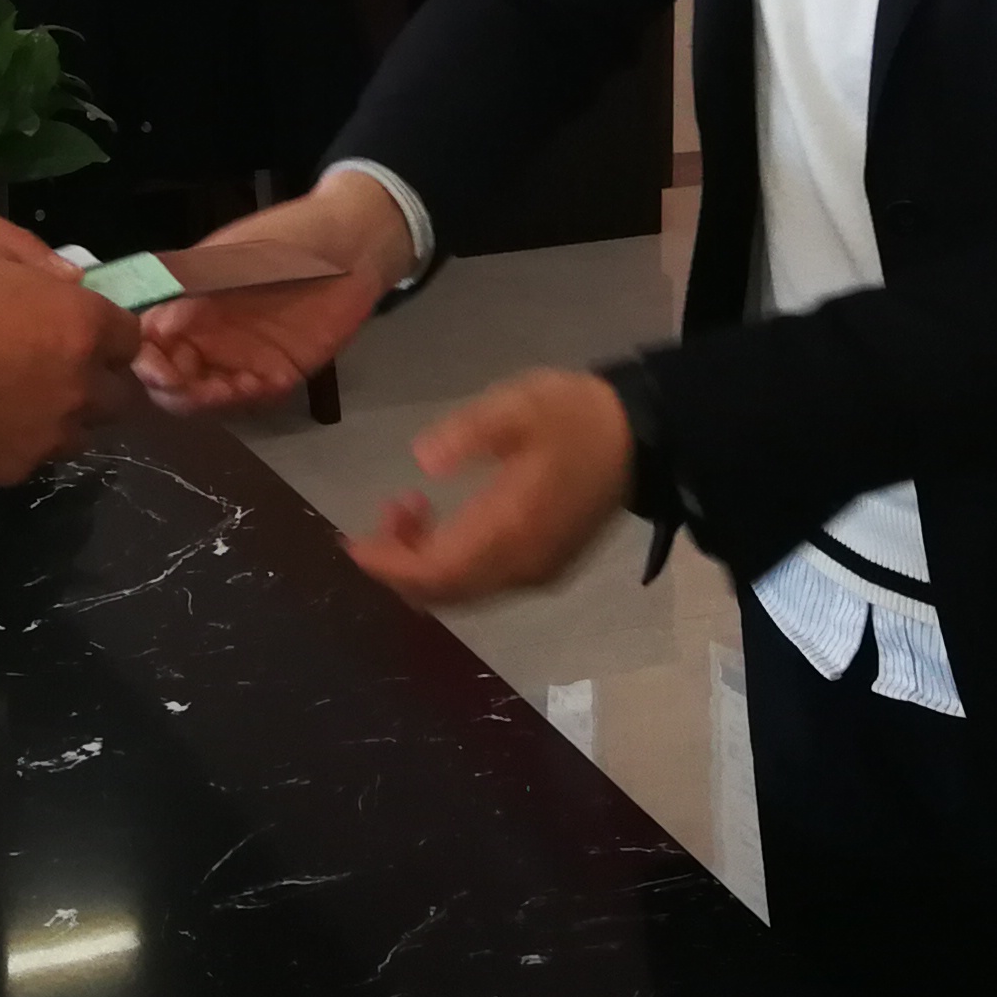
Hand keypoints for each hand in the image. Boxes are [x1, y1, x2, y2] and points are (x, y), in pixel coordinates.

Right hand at [0, 248, 142, 485]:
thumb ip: (41, 274)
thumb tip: (64, 288)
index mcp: (84, 326)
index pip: (130, 337)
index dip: (108, 333)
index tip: (85, 329)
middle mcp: (82, 386)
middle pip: (119, 393)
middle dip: (98, 381)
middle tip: (61, 369)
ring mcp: (53, 433)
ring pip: (82, 432)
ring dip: (66, 416)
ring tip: (26, 403)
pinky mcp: (20, 468)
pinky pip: (37, 456)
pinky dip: (25, 442)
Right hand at [132, 170, 412, 412]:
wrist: (353, 246)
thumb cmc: (289, 237)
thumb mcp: (235, 253)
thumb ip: (194, 284)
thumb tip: (150, 322)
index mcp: (189, 303)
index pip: (148, 341)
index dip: (142, 358)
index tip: (150, 366)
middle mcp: (208, 336)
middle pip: (171, 378)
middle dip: (169, 389)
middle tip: (183, 386)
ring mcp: (242, 357)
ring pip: (205, 395)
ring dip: (205, 400)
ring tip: (223, 388)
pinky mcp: (277, 373)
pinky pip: (250, 397)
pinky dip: (244, 400)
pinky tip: (252, 386)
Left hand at [347, 369, 632, 607]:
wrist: (643, 437)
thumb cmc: (577, 416)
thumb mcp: (521, 404)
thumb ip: (471, 431)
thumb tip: (423, 460)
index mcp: (513, 530)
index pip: (437, 572)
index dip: (390, 566)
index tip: (353, 545)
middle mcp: (523, 566)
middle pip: (445, 592)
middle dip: (400, 564)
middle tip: (386, 510)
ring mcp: (537, 572)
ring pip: (462, 591)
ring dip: (423, 562)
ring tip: (407, 507)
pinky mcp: (546, 567)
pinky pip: (482, 582)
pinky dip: (449, 562)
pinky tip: (442, 521)